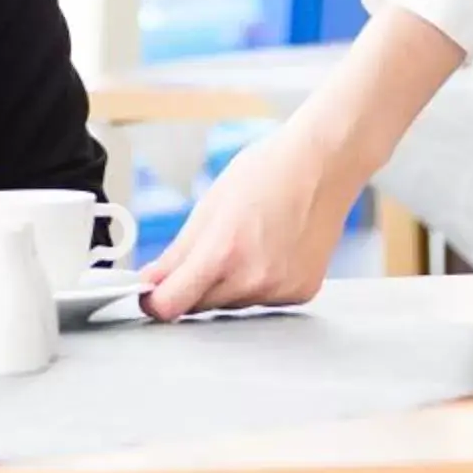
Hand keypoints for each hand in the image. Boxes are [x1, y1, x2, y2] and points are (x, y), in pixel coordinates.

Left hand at [136, 116, 357, 320]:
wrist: (323, 165)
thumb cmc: (268, 173)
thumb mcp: (210, 206)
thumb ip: (177, 254)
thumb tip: (149, 283)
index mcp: (223, 253)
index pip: (171, 305)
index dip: (155, 302)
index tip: (151, 294)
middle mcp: (253, 279)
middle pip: (201, 306)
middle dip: (194, 287)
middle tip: (210, 249)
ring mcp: (280, 290)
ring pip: (233, 305)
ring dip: (228, 285)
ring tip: (248, 241)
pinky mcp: (301, 293)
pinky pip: (264, 301)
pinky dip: (259, 284)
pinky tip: (271, 252)